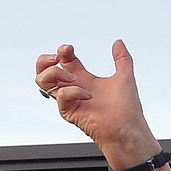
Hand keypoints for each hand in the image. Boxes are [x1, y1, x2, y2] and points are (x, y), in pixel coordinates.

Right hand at [34, 40, 160, 164]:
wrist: (128, 129)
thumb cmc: (127, 108)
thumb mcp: (125, 77)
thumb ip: (122, 59)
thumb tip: (119, 41)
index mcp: (83, 79)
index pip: (63, 61)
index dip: (62, 52)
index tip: (70, 48)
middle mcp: (73, 88)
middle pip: (43, 70)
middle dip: (44, 60)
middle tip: (58, 58)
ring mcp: (69, 99)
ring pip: (42, 82)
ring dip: (53, 73)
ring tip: (73, 76)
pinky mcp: (68, 111)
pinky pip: (59, 95)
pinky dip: (72, 91)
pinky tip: (88, 95)